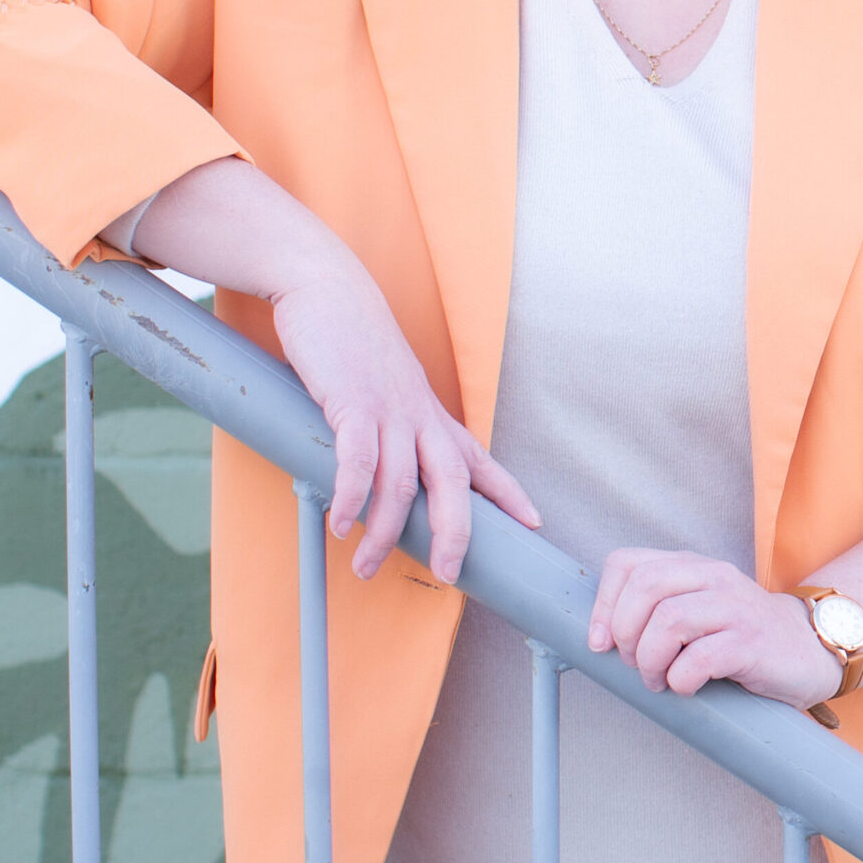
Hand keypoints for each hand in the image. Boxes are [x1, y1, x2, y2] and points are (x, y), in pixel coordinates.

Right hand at [125, 155, 540, 586]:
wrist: (328, 288)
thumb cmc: (355, 346)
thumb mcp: (389, 390)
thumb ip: (394, 430)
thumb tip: (382, 477)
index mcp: (432, 417)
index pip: (480, 461)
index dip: (508, 493)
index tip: (534, 523)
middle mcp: (420, 416)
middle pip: (453, 483)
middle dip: (455, 532)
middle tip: (446, 574)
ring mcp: (389, 409)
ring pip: (400, 484)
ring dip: (384, 532)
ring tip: (366, 566)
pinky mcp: (352, 402)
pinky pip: (358, 460)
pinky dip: (352, 497)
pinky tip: (341, 524)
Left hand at [587, 552, 842, 708]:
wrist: (811, 650)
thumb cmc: (742, 638)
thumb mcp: (698, 610)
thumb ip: (658, 609)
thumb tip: (599, 640)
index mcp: (692, 567)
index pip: (627, 563)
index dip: (603, 605)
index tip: (600, 644)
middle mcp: (714, 577)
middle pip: (645, 587)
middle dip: (626, 633)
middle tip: (635, 664)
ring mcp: (735, 607)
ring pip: (669, 621)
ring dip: (650, 661)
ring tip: (658, 680)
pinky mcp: (752, 642)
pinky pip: (701, 658)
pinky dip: (681, 679)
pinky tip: (688, 687)